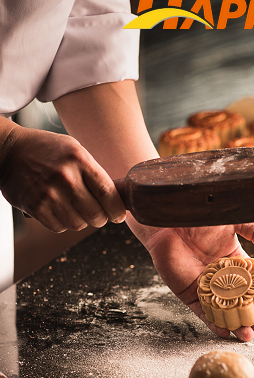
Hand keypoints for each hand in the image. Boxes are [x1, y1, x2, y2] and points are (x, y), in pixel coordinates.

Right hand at [0, 126, 125, 231]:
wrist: (8, 151)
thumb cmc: (46, 151)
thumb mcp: (74, 150)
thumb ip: (93, 173)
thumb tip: (116, 200)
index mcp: (80, 160)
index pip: (108, 193)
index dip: (117, 210)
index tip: (119, 215)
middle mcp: (66, 177)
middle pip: (96, 214)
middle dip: (100, 218)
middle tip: (97, 215)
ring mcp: (49, 193)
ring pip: (78, 224)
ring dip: (79, 220)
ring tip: (73, 208)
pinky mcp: (35, 207)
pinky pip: (59, 227)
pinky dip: (61, 223)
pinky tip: (57, 210)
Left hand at [126, 216, 253, 341]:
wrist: (171, 217)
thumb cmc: (201, 215)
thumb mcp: (234, 221)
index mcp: (234, 260)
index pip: (252, 282)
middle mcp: (220, 275)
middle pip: (239, 301)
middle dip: (252, 315)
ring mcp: (205, 286)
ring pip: (223, 309)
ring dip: (235, 324)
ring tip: (248, 335)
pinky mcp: (188, 292)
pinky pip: (202, 311)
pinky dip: (213, 322)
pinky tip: (225, 332)